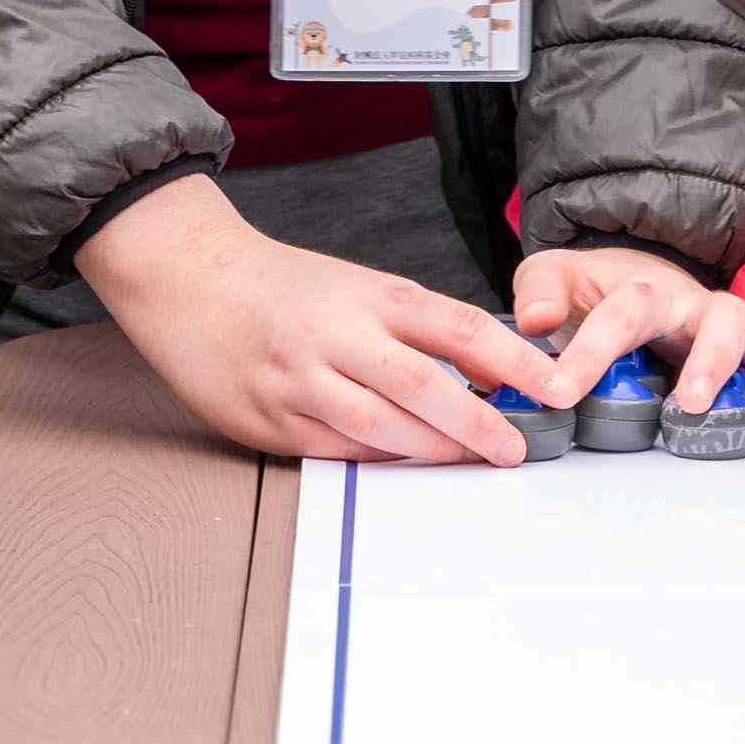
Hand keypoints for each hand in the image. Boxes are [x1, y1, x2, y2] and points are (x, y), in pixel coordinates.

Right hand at [75, 175, 565, 462]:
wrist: (190, 279)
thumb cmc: (283, 286)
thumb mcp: (356, 286)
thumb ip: (413, 326)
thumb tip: (487, 369)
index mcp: (369, 295)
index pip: (457, 327)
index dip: (513, 360)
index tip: (553, 384)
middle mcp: (336, 335)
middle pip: (423, 385)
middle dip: (479, 424)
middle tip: (517, 448)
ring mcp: (300, 380)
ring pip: (378, 426)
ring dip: (432, 450)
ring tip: (472, 460)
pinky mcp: (270, 419)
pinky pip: (334, 450)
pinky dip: (376, 460)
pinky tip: (405, 464)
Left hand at [513, 247, 744, 455]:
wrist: (639, 276)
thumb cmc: (601, 288)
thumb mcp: (557, 279)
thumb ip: (540, 291)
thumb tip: (534, 320)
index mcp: (649, 292)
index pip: (623, 312)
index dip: (591, 350)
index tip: (560, 389)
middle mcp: (703, 311)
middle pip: (726, 316)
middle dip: (713, 360)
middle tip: (691, 405)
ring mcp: (741, 337)